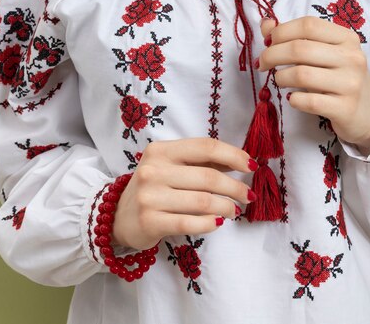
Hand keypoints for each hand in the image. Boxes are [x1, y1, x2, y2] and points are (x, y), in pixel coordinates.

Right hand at [112, 138, 256, 250]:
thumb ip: (204, 163)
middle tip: (248, 196)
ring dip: (226, 207)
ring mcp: (150, 196)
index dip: (234, 155)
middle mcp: (153, 170)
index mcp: (161, 150)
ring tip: (234, 210)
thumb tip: (242, 161)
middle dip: (235, 187)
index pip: (205, 147)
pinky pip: (190, 223)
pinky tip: (218, 222)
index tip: (251, 166)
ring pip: (203, 201)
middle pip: (208, 177)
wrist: (118, 216)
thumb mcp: (173, 167)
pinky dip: (210, 223)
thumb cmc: (155, 188)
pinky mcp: (150, 221)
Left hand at [257, 16, 369, 155]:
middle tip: (262, 64)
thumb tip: (266, 24)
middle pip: (300, 49)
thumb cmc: (339, 79)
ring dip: (280, 77)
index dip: (281, 32)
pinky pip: (308, 101)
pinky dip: (293, 99)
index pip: (308, 25)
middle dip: (272, 55)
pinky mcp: (345, 108)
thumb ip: (295, 37)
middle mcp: (351, 58)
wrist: (367, 113)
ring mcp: (350, 83)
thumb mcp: (323, 54)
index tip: (268, 43)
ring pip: (301, 74)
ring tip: (280, 81)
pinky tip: (292, 98)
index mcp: (347, 38)